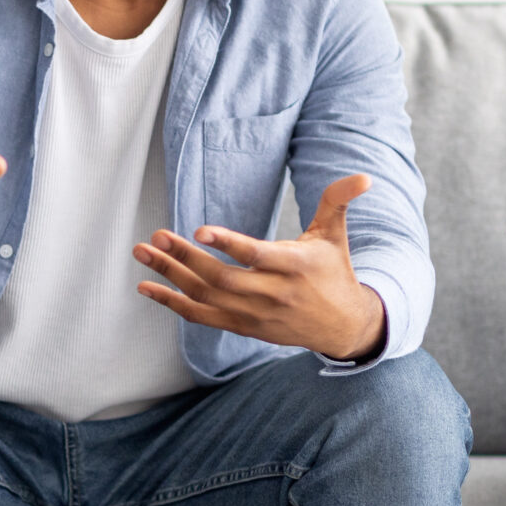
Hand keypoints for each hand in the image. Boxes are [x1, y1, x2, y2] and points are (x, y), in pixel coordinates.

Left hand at [130, 174, 387, 359]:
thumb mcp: (335, 235)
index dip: (228, 244)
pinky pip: (202, 318)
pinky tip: (148, 288)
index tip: (199, 231)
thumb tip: (363, 177)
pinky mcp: (244, 328)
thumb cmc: (334, 272)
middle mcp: (273, 294)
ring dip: (170, 277)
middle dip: (184, 258)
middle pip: (221, 279)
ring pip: (206, 298)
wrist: (343, 326)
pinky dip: (173, 304)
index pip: (256, 256)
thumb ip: (338, 201)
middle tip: (155, 236)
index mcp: (294, 267)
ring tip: (143, 253)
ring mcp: (256, 315)